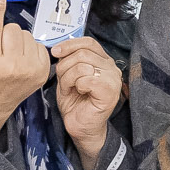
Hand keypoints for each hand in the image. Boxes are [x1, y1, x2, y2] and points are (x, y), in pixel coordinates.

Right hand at [0, 0, 52, 138]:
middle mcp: (12, 66)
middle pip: (12, 28)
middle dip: (4, 33)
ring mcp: (30, 70)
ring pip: (27, 35)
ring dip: (18, 40)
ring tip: (8, 55)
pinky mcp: (42, 73)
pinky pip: (38, 45)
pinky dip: (30, 48)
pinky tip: (20, 59)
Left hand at [52, 36, 122, 169]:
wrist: (80, 127)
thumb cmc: (75, 103)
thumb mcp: (68, 76)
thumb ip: (68, 60)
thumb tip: (59, 48)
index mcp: (103, 61)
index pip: (89, 42)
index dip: (70, 44)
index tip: (56, 52)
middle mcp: (112, 68)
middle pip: (82, 53)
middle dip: (65, 67)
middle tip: (64, 82)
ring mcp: (113, 79)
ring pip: (82, 65)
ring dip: (69, 78)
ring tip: (71, 89)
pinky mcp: (110, 91)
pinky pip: (86, 79)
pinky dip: (76, 86)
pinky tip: (79, 93)